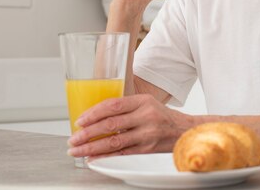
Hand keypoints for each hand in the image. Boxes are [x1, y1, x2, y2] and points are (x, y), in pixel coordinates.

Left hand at [67, 94, 190, 159]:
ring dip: (92, 147)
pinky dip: (105, 156)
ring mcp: (147, 134)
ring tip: (77, 150)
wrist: (186, 131)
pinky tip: (93, 157)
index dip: (93, 113)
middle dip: (87, 133)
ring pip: (114, 142)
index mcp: (143, 101)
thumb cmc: (163, 117)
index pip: (113, 105)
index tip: (80, 120)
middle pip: (110, 124)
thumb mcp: (147, 104)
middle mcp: (145, 116)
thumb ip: (126, 107)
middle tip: (73, 138)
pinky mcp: (148, 149)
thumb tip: (96, 115)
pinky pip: (122, 153)